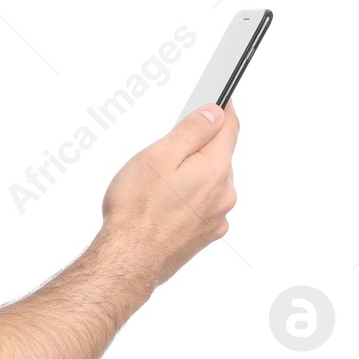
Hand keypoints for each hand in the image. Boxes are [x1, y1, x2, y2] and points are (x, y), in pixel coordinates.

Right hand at [98, 102, 239, 291]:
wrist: (129, 259)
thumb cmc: (136, 210)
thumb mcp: (159, 156)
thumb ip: (192, 131)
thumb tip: (215, 113)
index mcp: (215, 169)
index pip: (229, 128)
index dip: (223, 110)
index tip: (219, 100)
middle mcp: (224, 194)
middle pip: (218, 157)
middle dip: (197, 149)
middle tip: (164, 152)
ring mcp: (216, 217)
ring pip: (209, 184)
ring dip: (191, 177)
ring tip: (156, 186)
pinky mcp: (205, 235)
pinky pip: (202, 207)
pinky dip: (187, 200)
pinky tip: (162, 206)